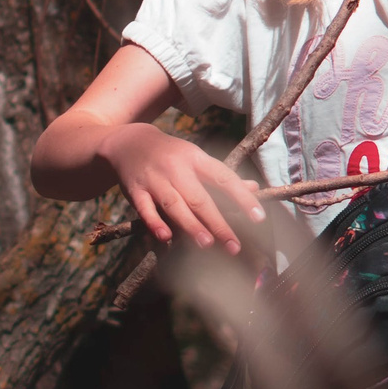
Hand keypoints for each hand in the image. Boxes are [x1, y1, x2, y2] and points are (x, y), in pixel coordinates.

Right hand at [99, 125, 265, 251]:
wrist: (129, 142)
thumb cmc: (172, 155)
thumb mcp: (196, 158)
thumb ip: (222, 176)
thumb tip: (254, 187)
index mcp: (196, 159)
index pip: (224, 178)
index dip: (242, 197)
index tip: (258, 217)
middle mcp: (176, 168)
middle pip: (199, 198)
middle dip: (217, 222)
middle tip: (233, 246)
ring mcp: (154, 179)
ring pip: (174, 204)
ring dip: (190, 225)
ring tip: (206, 244)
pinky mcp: (135, 190)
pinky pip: (144, 209)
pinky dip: (154, 223)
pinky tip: (165, 237)